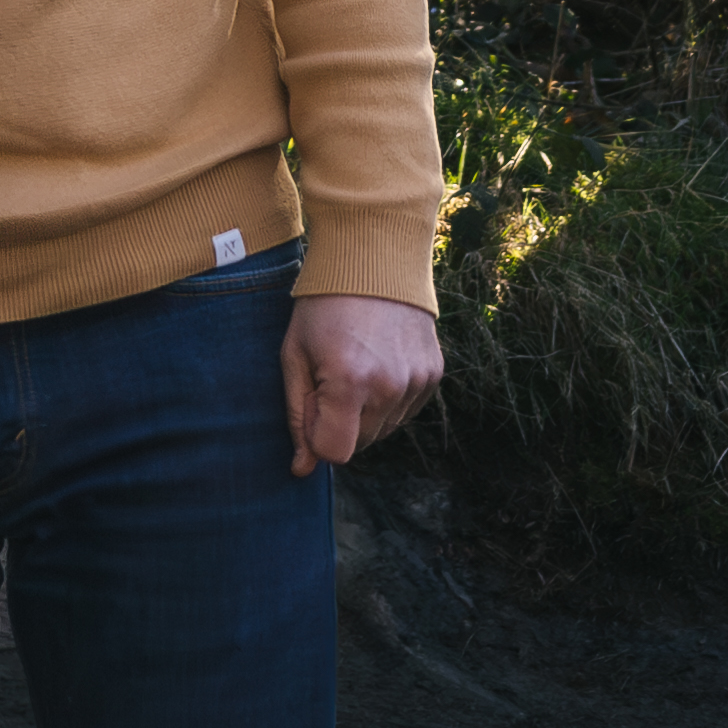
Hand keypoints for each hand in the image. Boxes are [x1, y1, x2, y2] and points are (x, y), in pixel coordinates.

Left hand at [283, 292, 442, 476]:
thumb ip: (298, 414)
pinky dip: (389, 397)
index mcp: (349, 382)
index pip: (336, 452)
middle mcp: (389, 387)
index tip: (313, 400)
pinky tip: (379, 361)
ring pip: (385, 429)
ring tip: (356, 363)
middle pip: (361, 444)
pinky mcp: (433, 374)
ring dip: (366, 411)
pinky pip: (406, 409)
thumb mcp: (294, 354)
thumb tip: (302, 469)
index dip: (317, 434)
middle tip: (332, 375)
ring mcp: (417, 381)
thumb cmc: (322, 306)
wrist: (374, 259)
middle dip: (341, 422)